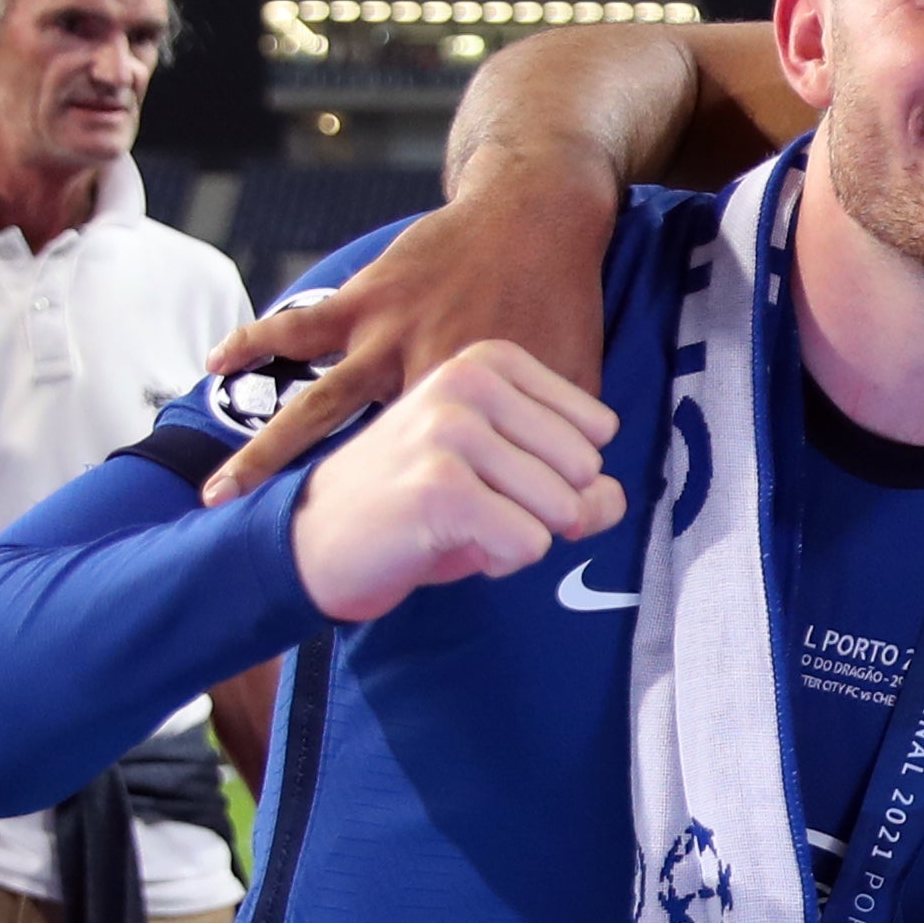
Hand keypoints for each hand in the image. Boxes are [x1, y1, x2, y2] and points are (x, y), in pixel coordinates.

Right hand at [197, 141, 618, 501]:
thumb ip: (579, 450)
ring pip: (316, 411)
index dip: (490, 514)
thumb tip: (593, 507)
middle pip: (369, 465)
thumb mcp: (582, 385)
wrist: (534, 216)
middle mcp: (428, 375)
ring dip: (266, 455)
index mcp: (490, 406)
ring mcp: (386, 338)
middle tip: (338, 541)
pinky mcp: (359, 302)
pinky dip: (252, 343)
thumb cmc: (560, 307)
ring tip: (217, 498)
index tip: (478, 523)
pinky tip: (215, 365)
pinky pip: (296, 327)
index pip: (479, 488)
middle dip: (342, 514)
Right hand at [286, 344, 627, 624]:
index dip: (559, 472)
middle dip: (544, 508)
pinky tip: (448, 542)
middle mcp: (469, 382)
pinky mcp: (441, 487)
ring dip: (521, 536)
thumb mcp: (506, 476)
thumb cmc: (419, 501)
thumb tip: (609, 499)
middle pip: (586, 470)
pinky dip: (501, 560)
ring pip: (564, 508)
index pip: (598, 429)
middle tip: (476, 502)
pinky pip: (532, 543)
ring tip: (459, 521)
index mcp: (489, 362)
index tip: (498, 471)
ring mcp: (451, 431)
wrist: (314, 537)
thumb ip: (579, 483)